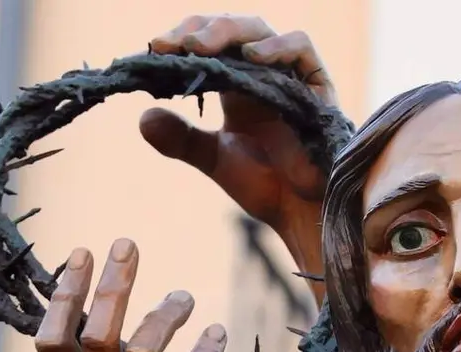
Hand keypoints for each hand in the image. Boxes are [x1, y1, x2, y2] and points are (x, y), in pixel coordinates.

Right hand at [36, 238, 226, 351]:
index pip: (54, 338)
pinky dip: (206, 349)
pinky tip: (216, 330)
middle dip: (114, 283)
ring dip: (166, 313)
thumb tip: (67, 318)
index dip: (65, 293)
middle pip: (102, 333)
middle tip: (127, 245)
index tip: (80, 254)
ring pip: (149, 351)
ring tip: (182, 296)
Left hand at [142, 15, 333, 272]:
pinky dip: (275, 46)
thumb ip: (182, 139)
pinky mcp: (317, 83)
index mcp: (236, 83)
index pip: (206, 44)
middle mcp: (262, 72)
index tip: (154, 50)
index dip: (181, 41)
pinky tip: (250, 56)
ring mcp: (289, 74)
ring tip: (198, 46)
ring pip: (258, 29)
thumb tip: (143, 119)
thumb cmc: (266, 186)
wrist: (299, 214)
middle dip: (196, 30)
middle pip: (228, 29)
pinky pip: (300, 47)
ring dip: (227, 32)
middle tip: (169, 45)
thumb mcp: (214, 159)